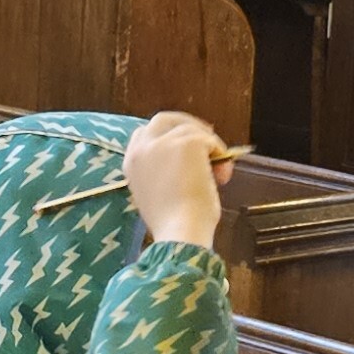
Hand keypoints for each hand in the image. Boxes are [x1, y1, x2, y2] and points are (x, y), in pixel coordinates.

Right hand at [122, 109, 230, 249]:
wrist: (180, 233)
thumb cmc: (173, 225)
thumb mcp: (156, 195)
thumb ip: (162, 173)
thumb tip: (190, 163)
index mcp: (131, 162)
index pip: (144, 134)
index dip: (167, 136)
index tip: (186, 146)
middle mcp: (142, 148)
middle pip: (164, 119)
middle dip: (187, 126)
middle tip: (208, 141)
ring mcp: (163, 142)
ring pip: (192, 130)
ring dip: (210, 147)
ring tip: (219, 175)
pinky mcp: (187, 142)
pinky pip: (210, 140)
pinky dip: (221, 154)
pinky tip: (222, 178)